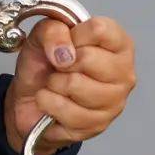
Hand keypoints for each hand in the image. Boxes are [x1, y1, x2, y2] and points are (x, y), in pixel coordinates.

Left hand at [4, 15, 135, 154]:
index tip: (67, 44)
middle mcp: (124, 73)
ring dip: (53, 83)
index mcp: (119, 44)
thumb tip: (64, 52)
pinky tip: (52, 101)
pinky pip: (65, 109)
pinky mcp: (98, 125)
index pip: (100, 29)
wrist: (29, 100)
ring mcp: (115, 102)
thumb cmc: (44, 65)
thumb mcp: (41, 36)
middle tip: (60, 68)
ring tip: (56, 84)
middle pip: (88, 58)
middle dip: (61, 63)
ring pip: (74, 85)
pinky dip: (48, 102)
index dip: (74, 35)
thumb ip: (52, 30)